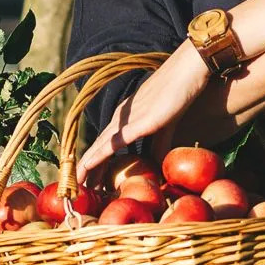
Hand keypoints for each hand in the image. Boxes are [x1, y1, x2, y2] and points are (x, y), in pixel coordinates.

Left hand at [76, 40, 209, 182]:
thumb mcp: (165, 126)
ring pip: (100, 148)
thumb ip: (159, 145)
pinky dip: (98, 156)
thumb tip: (157, 166)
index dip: (97, 164)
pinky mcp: (138, 123)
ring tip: (77, 187)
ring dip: (87, 168)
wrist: (187, 72)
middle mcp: (120, 119)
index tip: (91, 183)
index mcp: (125, 118)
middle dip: (89, 172)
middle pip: (98, 149)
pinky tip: (87, 167)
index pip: (106, 145)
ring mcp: (127, 120)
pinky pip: (113, 142)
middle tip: (80, 192)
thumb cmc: (178, 94)